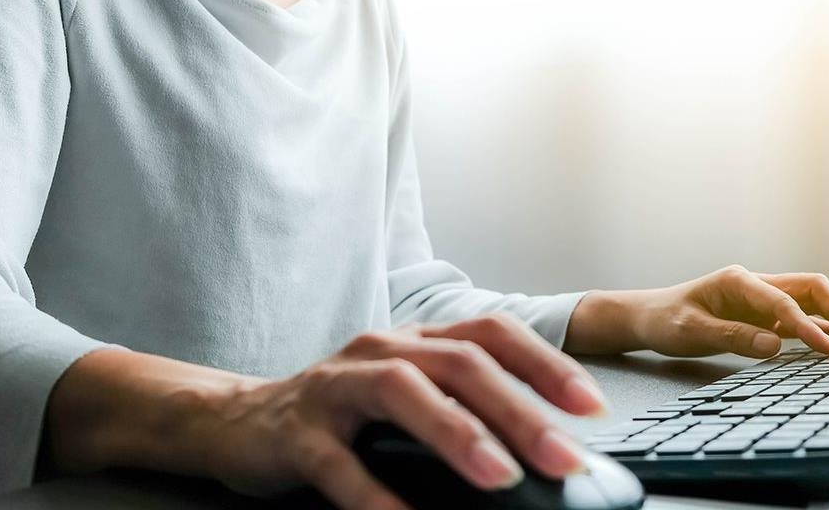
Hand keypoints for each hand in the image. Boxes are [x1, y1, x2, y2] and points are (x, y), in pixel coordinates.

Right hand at [202, 315, 606, 509]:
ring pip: (404, 393)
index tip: (590, 408)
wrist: (238, 420)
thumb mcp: (406, 400)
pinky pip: (341, 465)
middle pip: (461, 363)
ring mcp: (338, 386)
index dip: (545, 365)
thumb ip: (464, 413)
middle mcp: (382, 350)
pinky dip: (378, 497)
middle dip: (520, 409)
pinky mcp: (298, 431)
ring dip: (458, 434)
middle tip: (563, 457)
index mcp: (417, 340)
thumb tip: (541, 455)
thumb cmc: (340, 413)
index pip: (492, 334)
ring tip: (501, 477)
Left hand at [564, 265, 828, 357]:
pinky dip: (821, 330)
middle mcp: (755, 284)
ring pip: (810, 302)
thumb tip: (776, 346)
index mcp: (737, 281)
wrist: (647, 316)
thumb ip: (733, 337)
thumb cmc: (665, 320)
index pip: (784, 302)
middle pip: (810, 290)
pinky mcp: (761, 315)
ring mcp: (760, 299)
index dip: (809, 328)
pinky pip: (799, 319)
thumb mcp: (691, 331)